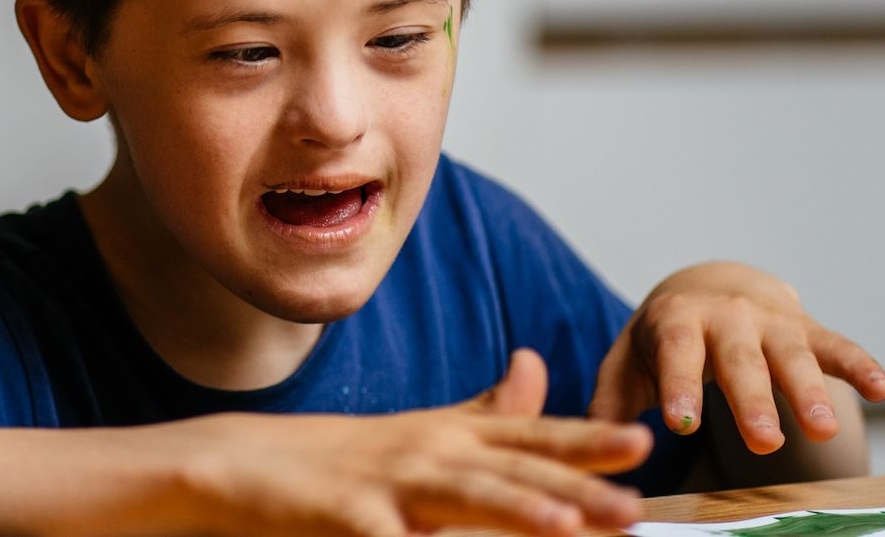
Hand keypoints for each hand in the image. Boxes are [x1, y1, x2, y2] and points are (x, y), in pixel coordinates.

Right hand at [174, 352, 649, 536]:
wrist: (239, 464)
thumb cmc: (338, 457)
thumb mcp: (421, 428)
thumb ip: (485, 408)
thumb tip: (536, 364)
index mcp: (451, 435)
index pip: (532, 438)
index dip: (588, 441)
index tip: (644, 445)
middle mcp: (428, 452)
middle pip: (514, 472)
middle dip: (577, 489)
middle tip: (633, 508)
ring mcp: (387, 483)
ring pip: (464, 498)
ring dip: (516, 513)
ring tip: (565, 530)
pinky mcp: (346, 517)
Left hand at [589, 262, 884, 453]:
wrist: (709, 288)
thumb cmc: (662, 340)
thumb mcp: (629, 363)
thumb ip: (610, 402)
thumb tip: (591, 444)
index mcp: (676, 322)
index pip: (676, 354)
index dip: (679, 388)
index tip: (681, 424)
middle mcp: (726, 317)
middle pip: (740, 360)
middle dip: (752, 400)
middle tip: (763, 441)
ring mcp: (771, 322)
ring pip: (793, 355)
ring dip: (810, 391)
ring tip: (824, 429)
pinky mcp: (807, 329)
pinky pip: (836, 345)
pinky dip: (860, 364)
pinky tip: (882, 389)